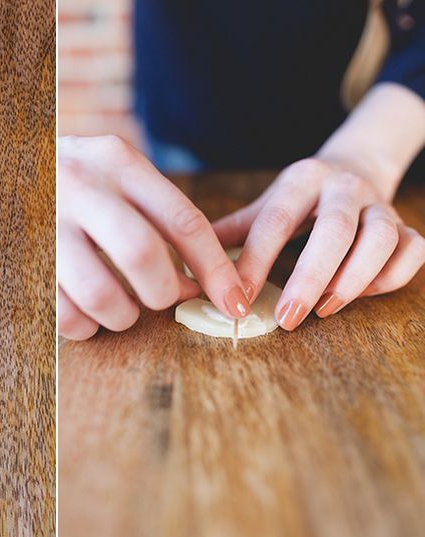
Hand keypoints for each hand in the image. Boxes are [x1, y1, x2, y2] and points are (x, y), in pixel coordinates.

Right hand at [58, 134, 249, 339]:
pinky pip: (68, 317)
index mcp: (117, 161)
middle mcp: (80, 187)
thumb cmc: (74, 186)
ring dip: (124, 316)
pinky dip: (87, 327)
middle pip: (143, 257)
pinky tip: (87, 312)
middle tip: (161, 300)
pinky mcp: (23, 264)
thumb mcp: (115, 177)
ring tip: (121, 308)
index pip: (183, 220)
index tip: (235, 303)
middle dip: (164, 294)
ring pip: (104, 295)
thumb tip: (201, 284)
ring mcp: (46, 226)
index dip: (216, 270)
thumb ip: (158, 219)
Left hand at [214, 156, 424, 330]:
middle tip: (286, 318)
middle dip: (309, 277)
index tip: (236, 299)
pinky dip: (390, 277)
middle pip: (334, 230)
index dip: (254, 262)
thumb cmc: (299, 202)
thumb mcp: (264, 206)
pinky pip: (413, 251)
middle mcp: (345, 188)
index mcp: (302, 180)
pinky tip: (362, 296)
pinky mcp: (404, 227)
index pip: (276, 221)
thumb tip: (184, 263)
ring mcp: (379, 207)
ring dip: (354, 279)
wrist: (354, 169)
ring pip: (380, 239)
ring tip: (325, 311)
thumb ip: (231, 233)